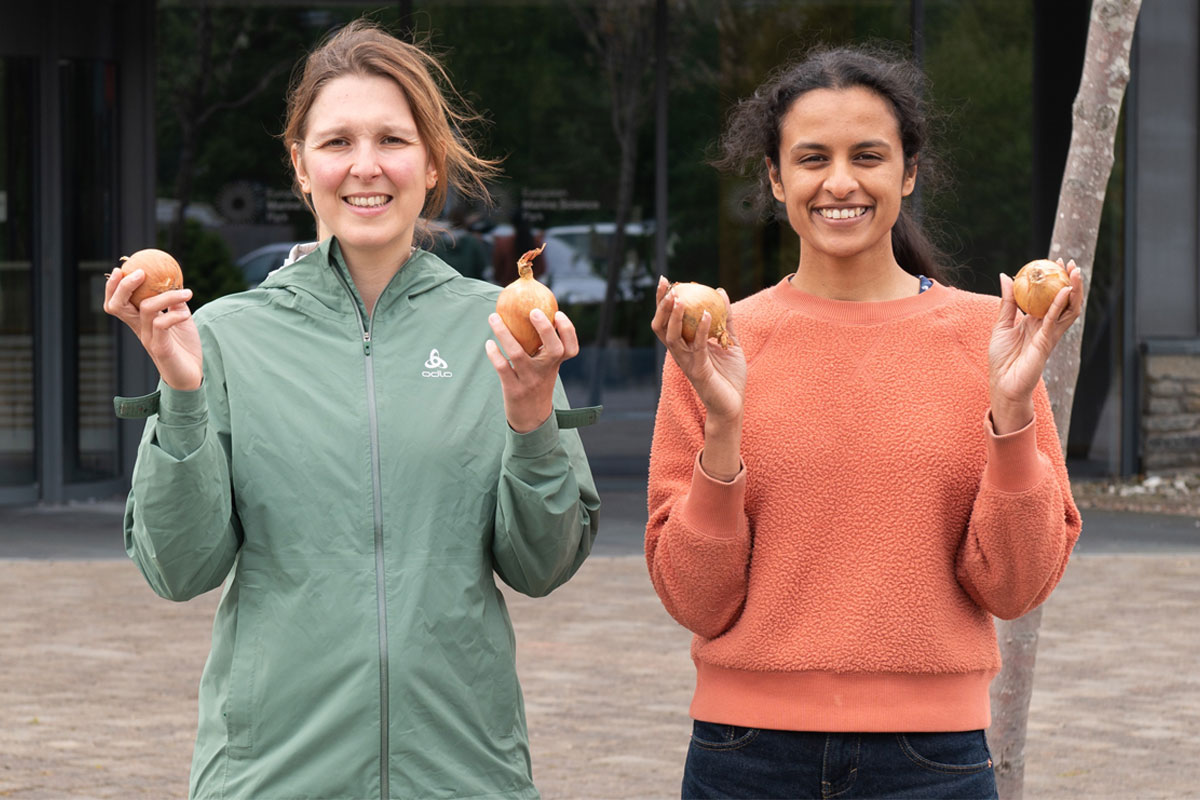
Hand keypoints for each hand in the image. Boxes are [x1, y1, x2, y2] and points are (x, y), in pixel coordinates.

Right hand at [103, 267, 203, 391]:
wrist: (192, 376)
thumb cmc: (184, 347)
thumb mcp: (180, 319)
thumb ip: (175, 303)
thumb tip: (176, 282)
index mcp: (140, 322)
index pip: (117, 303)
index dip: (113, 286)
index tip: (121, 268)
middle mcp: (139, 329)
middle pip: (117, 305)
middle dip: (123, 286)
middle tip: (140, 272)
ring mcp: (148, 338)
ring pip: (145, 309)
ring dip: (165, 296)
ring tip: (185, 292)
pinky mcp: (160, 348)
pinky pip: (163, 324)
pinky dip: (175, 314)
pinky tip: (187, 312)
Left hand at [486, 308, 579, 433]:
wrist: (531, 418)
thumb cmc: (537, 383)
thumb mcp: (546, 367)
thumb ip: (543, 346)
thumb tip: (531, 311)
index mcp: (555, 364)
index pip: (571, 348)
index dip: (568, 330)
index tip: (558, 314)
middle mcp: (546, 372)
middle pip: (554, 350)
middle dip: (546, 329)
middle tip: (533, 311)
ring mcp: (530, 381)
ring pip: (518, 354)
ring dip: (505, 334)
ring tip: (494, 318)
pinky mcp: (513, 389)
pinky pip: (503, 368)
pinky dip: (495, 354)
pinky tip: (489, 343)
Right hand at [650, 276, 745, 422]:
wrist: (733, 404)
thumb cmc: (729, 376)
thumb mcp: (730, 341)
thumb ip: (724, 319)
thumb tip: (720, 291)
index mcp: (684, 346)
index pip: (667, 320)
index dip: (662, 301)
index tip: (666, 280)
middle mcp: (680, 353)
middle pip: (661, 327)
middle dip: (661, 305)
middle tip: (667, 285)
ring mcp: (687, 362)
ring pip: (672, 337)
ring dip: (674, 316)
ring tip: (679, 298)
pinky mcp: (699, 370)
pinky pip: (698, 347)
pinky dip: (701, 329)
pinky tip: (705, 314)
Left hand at [988, 258, 1082, 432]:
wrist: (1003, 383)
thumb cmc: (1001, 357)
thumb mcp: (1001, 324)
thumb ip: (1007, 301)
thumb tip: (1006, 275)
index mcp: (1035, 321)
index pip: (1050, 296)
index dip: (1054, 279)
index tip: (1055, 261)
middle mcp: (1046, 326)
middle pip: (1065, 300)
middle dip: (1071, 281)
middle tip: (1071, 263)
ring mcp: (1050, 334)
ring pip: (1069, 309)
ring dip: (1074, 290)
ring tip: (1076, 272)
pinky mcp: (1047, 342)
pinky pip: (1056, 321)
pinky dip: (1060, 305)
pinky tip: (1063, 291)